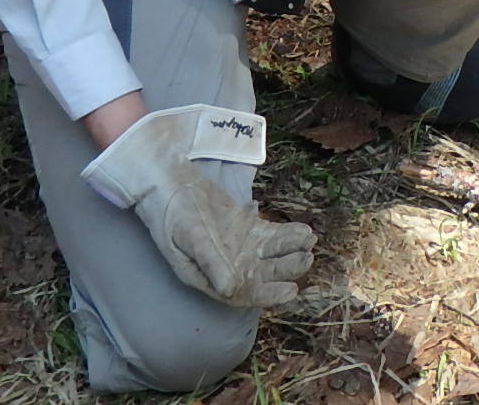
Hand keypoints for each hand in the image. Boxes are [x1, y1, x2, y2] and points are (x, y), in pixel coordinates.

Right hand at [81, 105, 314, 306]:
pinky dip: (288, 236)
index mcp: (211, 279)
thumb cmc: (174, 213)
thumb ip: (211, 262)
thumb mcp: (190, 238)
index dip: (268, 295)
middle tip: (306, 259)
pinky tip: (305, 231)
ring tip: (309, 242)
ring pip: (271, 256)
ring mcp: (239, 248)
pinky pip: (271, 236)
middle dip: (287, 270)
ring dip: (292, 252)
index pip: (244, 294)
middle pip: (263, 275)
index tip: (291, 291)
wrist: (169, 182)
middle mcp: (228, 268)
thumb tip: (230, 290)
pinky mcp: (246, 228)